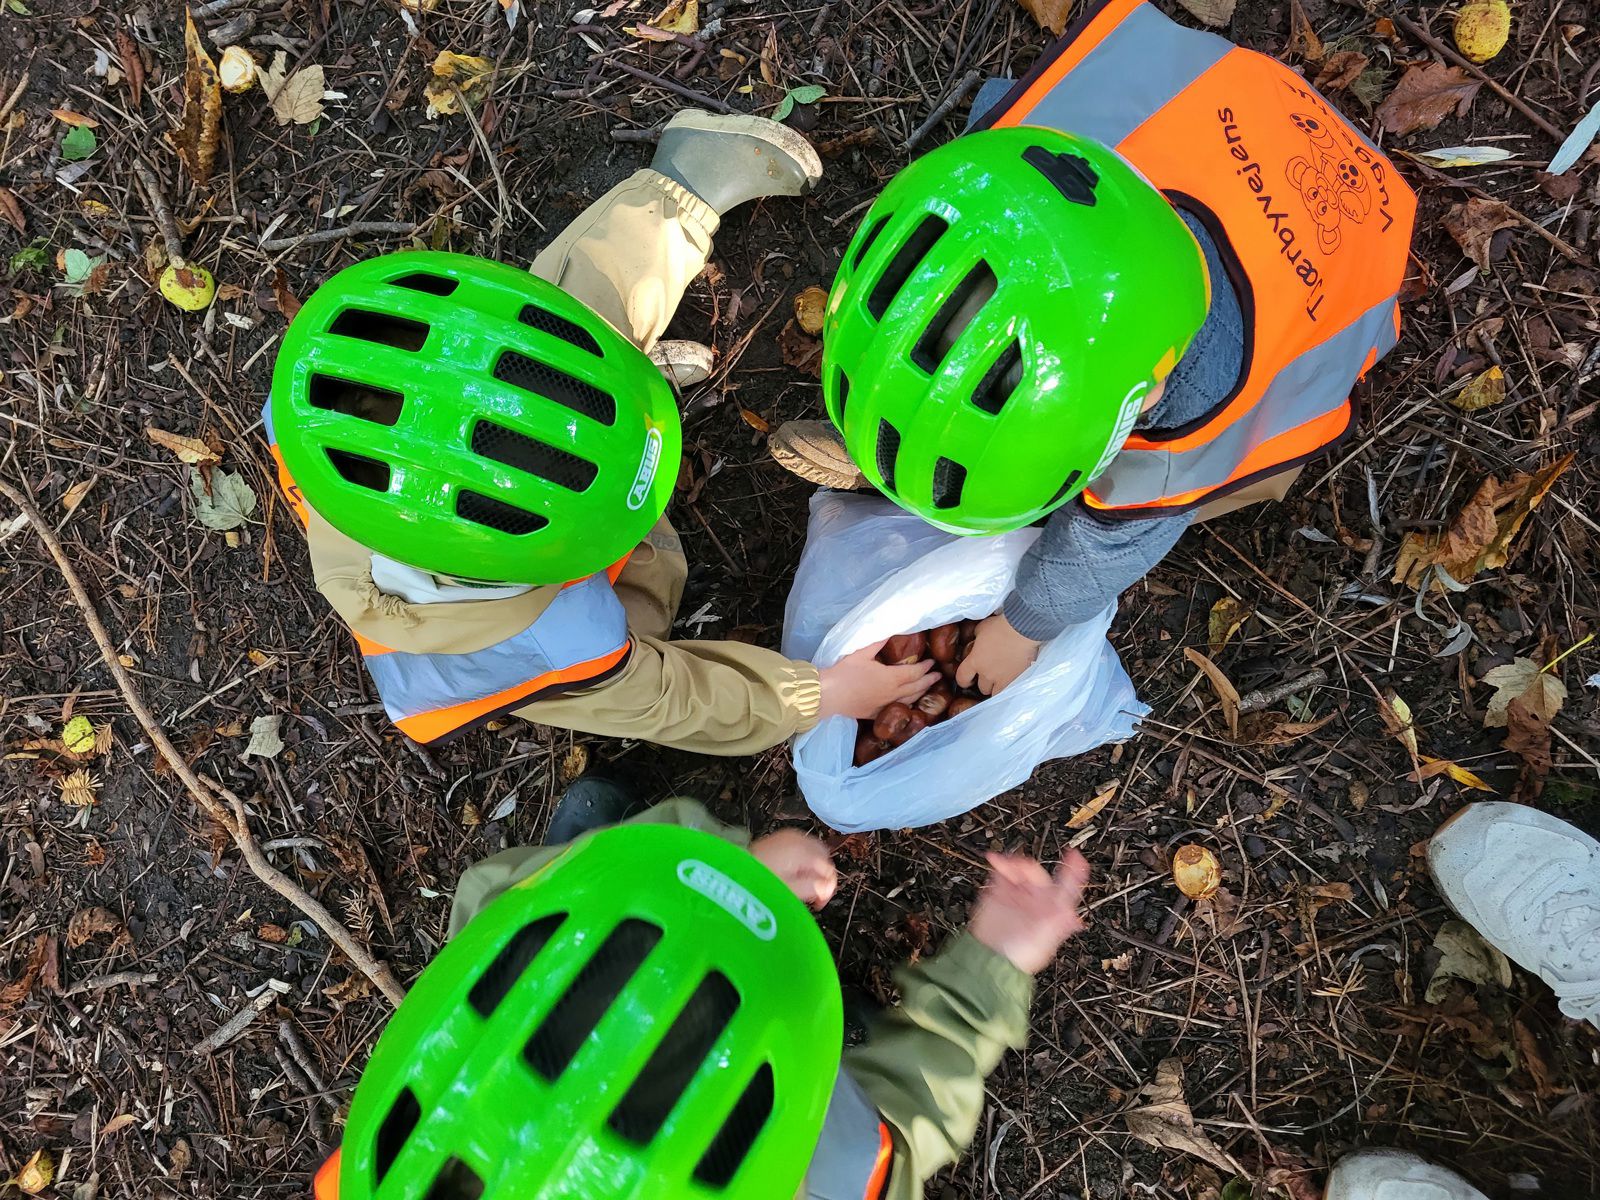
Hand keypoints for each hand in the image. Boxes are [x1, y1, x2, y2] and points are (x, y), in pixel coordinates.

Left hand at [750, 829, 837, 907]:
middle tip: (814, 894)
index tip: (819, 902)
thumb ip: (812, 888)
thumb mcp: (788, 890)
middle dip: (821, 876)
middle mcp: (797, 839)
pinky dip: (803, 861)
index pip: (828, 867)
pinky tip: (794, 874)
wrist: (733, 869)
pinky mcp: (780, 838)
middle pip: (823, 857)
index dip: (827, 887)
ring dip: (813, 868)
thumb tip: (827, 887)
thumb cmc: (759, 881)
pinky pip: (801, 848)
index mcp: (802, 851)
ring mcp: (788, 836)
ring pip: (813, 852)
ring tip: (802, 886)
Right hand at [818, 639, 939, 721]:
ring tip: (927, 688)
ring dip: (920, 693)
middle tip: (938, 676)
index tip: (933, 662)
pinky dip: (906, 705)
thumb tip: (891, 631)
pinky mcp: (875, 714)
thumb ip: (878, 642)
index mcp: (891, 678)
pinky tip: (907, 703)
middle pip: (916, 688)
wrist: (829, 695)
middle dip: (928, 681)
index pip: (915, 673)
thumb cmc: (845, 672)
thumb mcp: (862, 652)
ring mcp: (885, 706)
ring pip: (908, 700)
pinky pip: (897, 709)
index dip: (925, 667)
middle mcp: (892, 694)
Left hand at [955, 614, 1040, 695]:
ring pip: (996, 692)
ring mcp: (1003, 679)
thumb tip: (976, 641)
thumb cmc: (1001, 626)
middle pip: (982, 687)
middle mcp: (987, 674)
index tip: (968, 678)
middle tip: (989, 674)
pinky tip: (1011, 679)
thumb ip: (975, 638)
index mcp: (975, 661)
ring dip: (996, 687)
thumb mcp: (981, 629)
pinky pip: (1010, 690)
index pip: (962, 678)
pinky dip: (1009, 686)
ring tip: (1001, 679)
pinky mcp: (1017, 679)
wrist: (1023, 629)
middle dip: (984, 682)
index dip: (963, 680)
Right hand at [967, 849, 1088, 974]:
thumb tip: (1076, 918)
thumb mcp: (1044, 939)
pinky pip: (1002, 870)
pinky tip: (995, 860)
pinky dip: (1000, 862)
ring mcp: (1017, 895)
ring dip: (1013, 864)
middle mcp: (1036, 900)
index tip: (1075, 856)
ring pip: (1021, 869)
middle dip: (1028, 868)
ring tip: (1003, 865)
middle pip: (1038, 873)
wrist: (990, 958)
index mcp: (1052, 909)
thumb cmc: (1020, 956)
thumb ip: (1058, 924)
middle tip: (1018, 869)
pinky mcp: (999, 892)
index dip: (1073, 871)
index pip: (1067, 887)